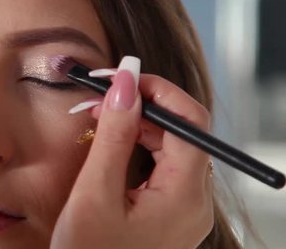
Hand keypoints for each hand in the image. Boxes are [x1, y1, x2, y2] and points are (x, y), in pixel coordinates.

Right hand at [51, 57, 213, 248]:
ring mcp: (184, 208)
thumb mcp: (94, 193)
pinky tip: (109, 141)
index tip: (119, 77)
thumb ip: (113, 134)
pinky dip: (137, 146)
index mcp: (185, 196)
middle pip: (182, 131)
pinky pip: (162, 165)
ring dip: (137, 123)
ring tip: (97, 116)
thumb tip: (125, 82)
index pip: (189, 121)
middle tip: (98, 95)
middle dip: (141, 105)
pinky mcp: (169, 211)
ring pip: (171, 146)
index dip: (156, 90)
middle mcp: (194, 201)